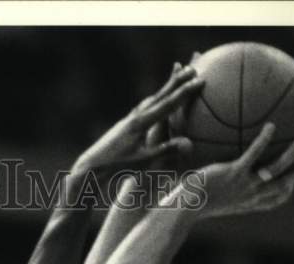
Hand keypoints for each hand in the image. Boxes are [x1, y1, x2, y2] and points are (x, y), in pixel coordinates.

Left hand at [72, 64, 202, 177]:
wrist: (92, 165)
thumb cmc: (117, 166)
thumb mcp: (144, 161)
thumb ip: (165, 150)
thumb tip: (189, 144)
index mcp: (141, 122)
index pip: (168, 104)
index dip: (186, 92)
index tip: (200, 80)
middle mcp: (136, 116)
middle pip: (161, 94)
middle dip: (177, 81)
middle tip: (193, 67)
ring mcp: (130, 118)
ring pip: (152, 98)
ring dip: (166, 87)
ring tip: (177, 76)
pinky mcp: (126, 123)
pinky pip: (145, 106)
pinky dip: (155, 98)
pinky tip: (156, 100)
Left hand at [194, 123, 293, 218]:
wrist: (184, 207)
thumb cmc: (191, 204)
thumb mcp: (209, 198)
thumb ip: (217, 187)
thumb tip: (214, 172)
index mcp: (245, 203)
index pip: (272, 202)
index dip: (285, 193)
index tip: (291, 185)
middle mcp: (249, 197)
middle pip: (282, 188)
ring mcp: (243, 185)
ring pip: (276, 171)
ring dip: (290, 157)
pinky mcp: (234, 173)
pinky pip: (255, 154)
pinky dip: (265, 140)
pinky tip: (270, 126)